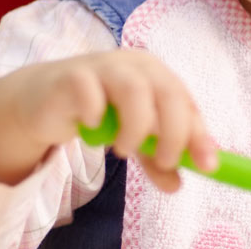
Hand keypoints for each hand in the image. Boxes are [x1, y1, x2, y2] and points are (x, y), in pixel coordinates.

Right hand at [0, 49, 218, 192]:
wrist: (43, 102)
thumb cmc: (98, 114)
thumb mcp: (133, 138)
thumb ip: (155, 159)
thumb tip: (177, 185)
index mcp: (157, 74)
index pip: (187, 101)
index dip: (199, 134)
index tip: (207, 166)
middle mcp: (134, 64)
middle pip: (168, 92)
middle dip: (173, 133)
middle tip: (165, 162)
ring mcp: (103, 66)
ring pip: (134, 90)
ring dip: (135, 127)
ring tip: (123, 150)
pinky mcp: (72, 76)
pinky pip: (90, 93)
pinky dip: (96, 115)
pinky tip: (92, 128)